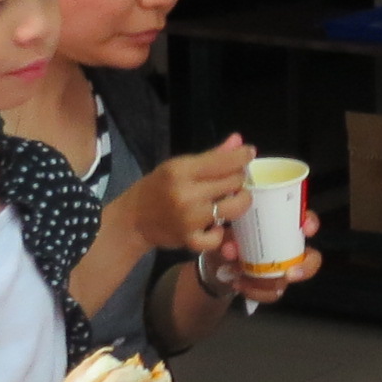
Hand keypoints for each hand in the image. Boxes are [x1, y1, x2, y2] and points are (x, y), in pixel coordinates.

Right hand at [126, 135, 254, 256]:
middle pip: (234, 182)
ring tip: (230, 198)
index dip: (242, 156)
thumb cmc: (156, 188)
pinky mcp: (190, 240)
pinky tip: (215, 225)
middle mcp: (187, 194)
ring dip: (238, 202)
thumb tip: (239, 141)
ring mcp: (190, 219)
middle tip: (233, 179)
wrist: (132, 220)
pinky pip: (219, 237)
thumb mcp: (178, 166)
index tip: (249, 153)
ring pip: (235, 207)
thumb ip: (211, 156)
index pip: (224, 161)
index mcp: (181, 171)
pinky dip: (220, 233)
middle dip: (239, 178)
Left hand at [207, 211, 321, 305]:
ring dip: (268, 282)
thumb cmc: (225, 236)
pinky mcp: (271, 286)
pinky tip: (238, 284)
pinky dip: (256, 292)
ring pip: (289, 280)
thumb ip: (227, 233)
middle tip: (290, 274)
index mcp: (279, 225)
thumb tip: (232, 244)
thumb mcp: (222, 230)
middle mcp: (287, 247)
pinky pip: (273, 294)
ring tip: (243, 278)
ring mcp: (281, 269)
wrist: (212, 261)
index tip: (307, 229)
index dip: (311, 223)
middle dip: (306, 267)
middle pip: (312, 258)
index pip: (305, 220)